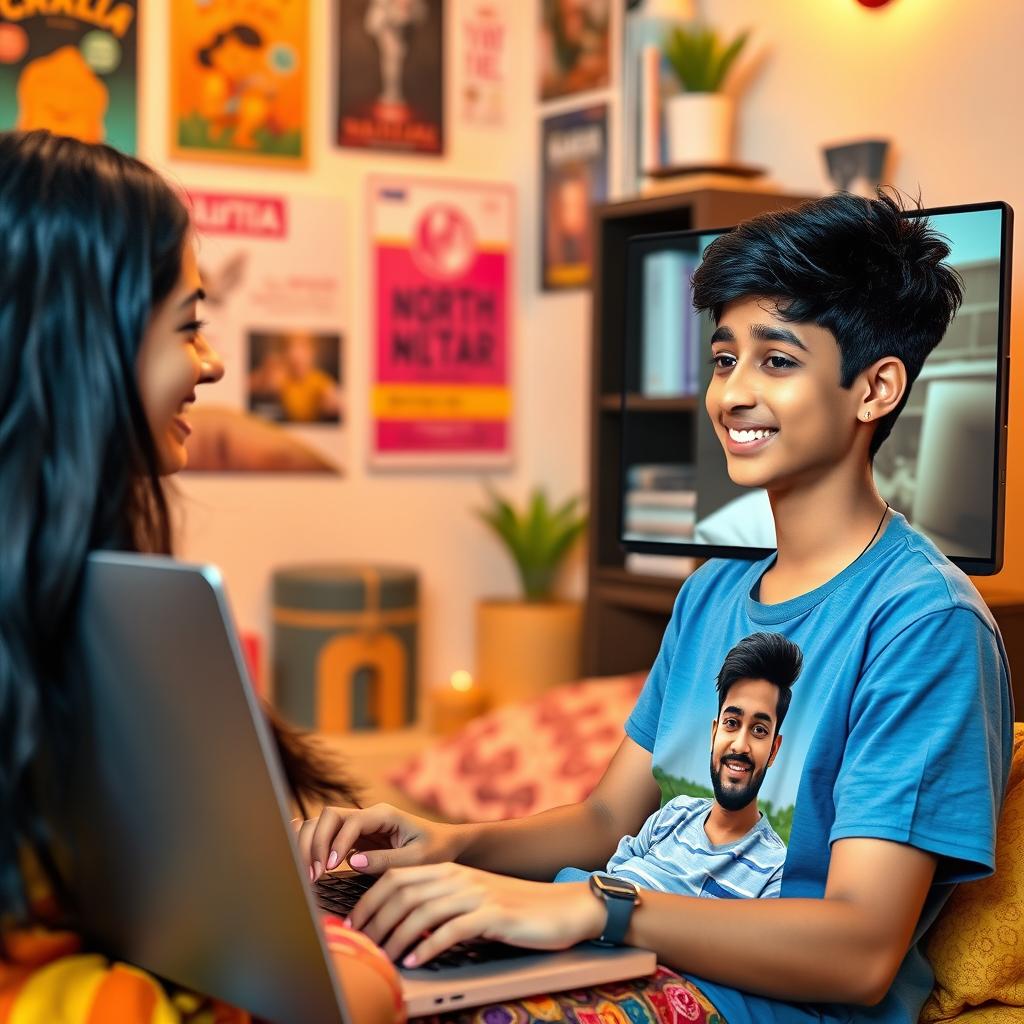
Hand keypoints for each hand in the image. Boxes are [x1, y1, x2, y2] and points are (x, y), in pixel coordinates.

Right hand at [293, 803, 466, 880]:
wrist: (446, 845)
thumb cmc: (436, 850)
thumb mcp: (418, 859)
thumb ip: (386, 861)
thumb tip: (351, 862)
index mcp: (384, 815)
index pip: (349, 821)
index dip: (336, 842)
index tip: (329, 868)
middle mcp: (368, 816)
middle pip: (328, 817)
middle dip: (315, 843)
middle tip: (314, 875)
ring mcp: (359, 826)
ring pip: (322, 824)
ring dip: (310, 845)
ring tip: (310, 875)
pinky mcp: (354, 839)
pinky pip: (326, 836)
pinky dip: (312, 845)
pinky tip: (305, 862)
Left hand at [348, 863, 604, 966]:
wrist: (563, 907)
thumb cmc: (515, 911)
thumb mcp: (474, 900)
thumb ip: (442, 905)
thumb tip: (402, 924)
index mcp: (450, 871)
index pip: (398, 877)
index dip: (370, 900)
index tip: (353, 925)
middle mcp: (459, 877)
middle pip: (402, 891)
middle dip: (374, 918)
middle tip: (358, 944)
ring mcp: (476, 894)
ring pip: (421, 910)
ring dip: (395, 936)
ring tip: (381, 958)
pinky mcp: (492, 915)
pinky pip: (451, 930)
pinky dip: (427, 946)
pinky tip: (414, 961)